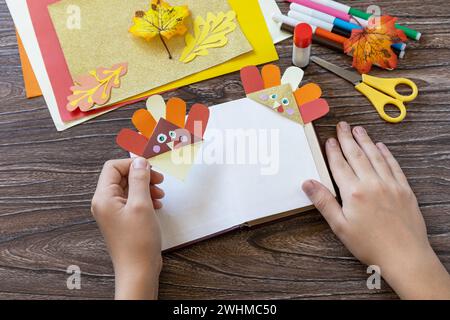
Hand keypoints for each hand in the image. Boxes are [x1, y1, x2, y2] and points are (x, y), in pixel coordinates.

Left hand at [91, 158, 164, 299]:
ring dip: (145, 187)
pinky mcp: (122, 219)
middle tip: (159, 180)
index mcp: (103, 197)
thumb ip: (140, 180)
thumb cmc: (138, 242)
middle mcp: (105, 203)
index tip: (150, 167)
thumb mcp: (141, 204)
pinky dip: (145, 198)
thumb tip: (139, 161)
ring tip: (160, 194)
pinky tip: (156, 204)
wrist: (138, 270)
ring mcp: (113, 212)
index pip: (113, 167)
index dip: (132, 164)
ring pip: (129, 188)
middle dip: (141, 176)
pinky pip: (132, 200)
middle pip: (121, 177)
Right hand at [302, 122, 449, 298]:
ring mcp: (390, 184)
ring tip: (358, 130)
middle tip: (342, 126)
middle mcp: (372, 183)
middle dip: (347, 139)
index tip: (329, 140)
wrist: (404, 256)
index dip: (333, 151)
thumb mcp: (340, 226)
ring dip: (366, 141)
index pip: (340, 165)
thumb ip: (324, 202)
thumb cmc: (370, 245)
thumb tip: (308, 183)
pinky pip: (394, 166)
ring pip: (375, 156)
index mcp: (354, 192)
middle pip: (357, 155)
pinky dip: (386, 154)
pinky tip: (381, 147)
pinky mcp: (404, 189)